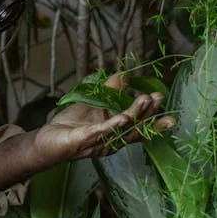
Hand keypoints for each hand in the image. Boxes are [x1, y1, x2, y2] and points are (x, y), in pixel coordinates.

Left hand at [32, 74, 174, 165]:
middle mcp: (112, 141)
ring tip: (145, 99)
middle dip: (149, 114)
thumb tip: (127, 75)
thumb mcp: (94, 102)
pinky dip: (114, 125)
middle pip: (135, 129)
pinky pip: (101, 132)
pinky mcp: (85, 141)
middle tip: (159, 98)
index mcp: (117, 133)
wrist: (47, 139)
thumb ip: (110, 89)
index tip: (169, 112)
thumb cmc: (71, 124)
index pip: (140, 127)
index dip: (155, 121)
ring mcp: (99, 142)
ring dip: (135, 115)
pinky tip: (124, 117)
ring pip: (122, 130)